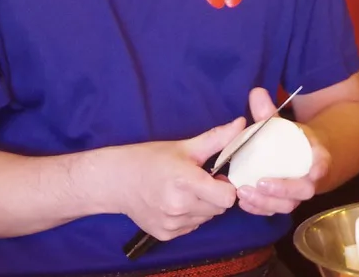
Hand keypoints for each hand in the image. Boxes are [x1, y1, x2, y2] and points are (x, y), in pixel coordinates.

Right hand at [112, 117, 244, 240]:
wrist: (116, 180)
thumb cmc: (150, 159)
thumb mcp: (184, 146)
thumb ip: (216, 138)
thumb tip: (241, 124)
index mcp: (186, 181)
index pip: (227, 198)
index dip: (226, 186)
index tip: (216, 177)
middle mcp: (179, 206)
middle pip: (219, 208)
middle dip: (215, 196)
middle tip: (198, 182)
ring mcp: (172, 223)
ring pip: (206, 218)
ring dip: (202, 207)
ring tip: (184, 191)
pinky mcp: (165, 235)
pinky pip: (191, 227)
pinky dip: (189, 217)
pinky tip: (174, 203)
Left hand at [235, 87, 330, 216]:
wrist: (307, 160)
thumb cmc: (295, 141)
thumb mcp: (285, 125)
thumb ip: (270, 112)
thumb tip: (256, 92)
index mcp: (317, 158)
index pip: (322, 164)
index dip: (317, 169)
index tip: (311, 171)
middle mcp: (311, 180)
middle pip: (303, 191)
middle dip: (282, 190)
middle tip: (259, 184)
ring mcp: (298, 195)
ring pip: (288, 205)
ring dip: (266, 203)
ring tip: (244, 194)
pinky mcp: (285, 202)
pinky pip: (276, 210)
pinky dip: (260, 209)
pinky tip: (243, 203)